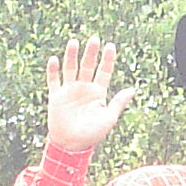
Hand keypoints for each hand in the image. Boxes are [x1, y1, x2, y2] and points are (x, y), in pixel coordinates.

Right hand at [46, 37, 136, 153]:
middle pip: (88, 65)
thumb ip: (118, 103)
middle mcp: (84, 88)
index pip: (104, 71)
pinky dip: (53, 70)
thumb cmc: (92, 135)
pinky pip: (53, 80)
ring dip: (72, 56)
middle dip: (91, 53)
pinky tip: (54, 59)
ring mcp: (69, 91)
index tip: (111, 46)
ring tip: (74, 42)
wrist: (71, 146)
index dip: (107, 59)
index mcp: (98, 93)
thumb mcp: (109, 118)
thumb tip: (133, 89)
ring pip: (71, 68)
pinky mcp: (56, 96)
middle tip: (94, 39)